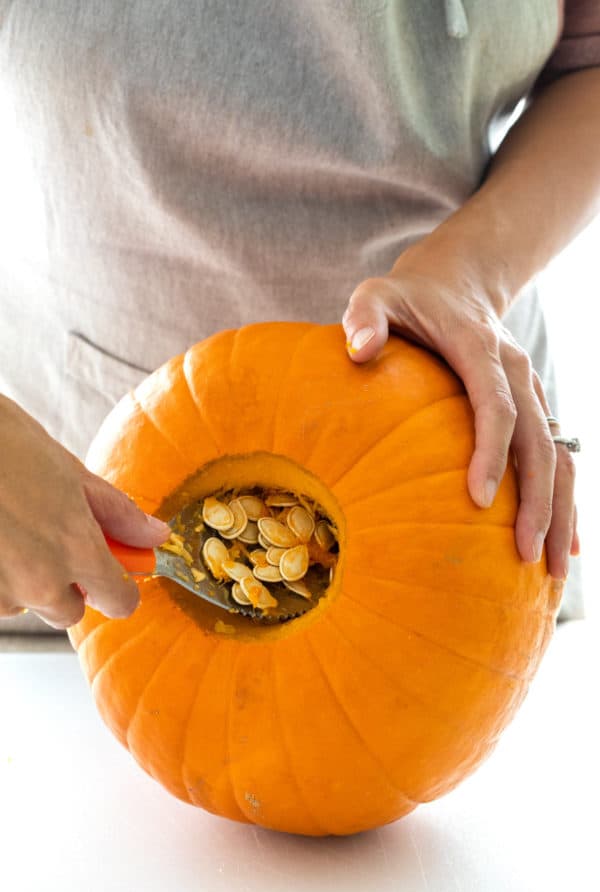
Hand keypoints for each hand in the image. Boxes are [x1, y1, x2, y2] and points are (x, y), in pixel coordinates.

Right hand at [0, 395, 171, 628]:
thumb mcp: (68, 470)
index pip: (118, 600)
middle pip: (69, 612)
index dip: (120, 587)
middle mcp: (39, 580)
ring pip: (24, 603)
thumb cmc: (3, 443)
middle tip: (49, 538)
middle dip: (67, 584)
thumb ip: (115, 512)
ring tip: (8, 527)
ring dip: (23, 578)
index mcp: (76, 547)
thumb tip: (154, 535)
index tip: (115, 571)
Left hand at [341, 248, 578, 579]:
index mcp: (481, 349)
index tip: (479, 500)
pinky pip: (558, 457)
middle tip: (526, 557)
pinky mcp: (533, 407)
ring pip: (559, 456)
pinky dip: (565, 501)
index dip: (492, 452)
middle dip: (538, 502)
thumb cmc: (407, 297)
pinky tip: (566, 545)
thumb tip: (359, 348)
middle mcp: (517, 373)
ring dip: (561, 512)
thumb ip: (366, 318)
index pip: (495, 405)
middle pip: (539, 442)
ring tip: (553, 570)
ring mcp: (531, 391)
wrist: (457, 281)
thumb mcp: (378, 295)